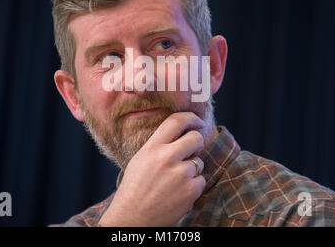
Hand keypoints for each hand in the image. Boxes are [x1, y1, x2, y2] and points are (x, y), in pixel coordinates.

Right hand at [98, 112, 206, 226]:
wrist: (133, 218)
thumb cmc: (135, 188)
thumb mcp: (141, 159)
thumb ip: (159, 145)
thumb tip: (181, 132)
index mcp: (152, 148)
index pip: (176, 121)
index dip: (191, 117)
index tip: (197, 121)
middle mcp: (166, 157)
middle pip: (195, 138)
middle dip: (196, 143)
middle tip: (190, 151)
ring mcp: (180, 174)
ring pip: (199, 162)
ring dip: (192, 170)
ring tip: (174, 181)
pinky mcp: (190, 190)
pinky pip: (201, 180)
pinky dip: (193, 186)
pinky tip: (178, 192)